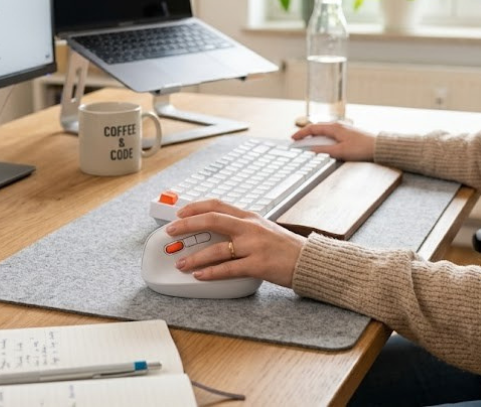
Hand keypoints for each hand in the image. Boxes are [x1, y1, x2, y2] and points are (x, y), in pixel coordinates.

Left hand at [165, 199, 305, 287]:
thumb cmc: (286, 247)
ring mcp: (254, 246)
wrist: (310, 261)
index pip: (218, 205)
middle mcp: (250, 228)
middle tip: (171, 231)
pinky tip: (200, 276)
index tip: (180, 212)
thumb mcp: (264, 229)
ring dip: (195, 256)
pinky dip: (211, 272)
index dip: (196, 207)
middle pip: (212, 219)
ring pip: (217, 248)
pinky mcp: (258, 265)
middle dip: (187, 224)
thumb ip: (243, 227)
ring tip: (181, 262)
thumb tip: (218, 229)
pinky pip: (229, 269)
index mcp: (250, 217)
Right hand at [292, 122, 376, 161]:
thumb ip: (325, 151)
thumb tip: (311, 151)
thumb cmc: (362, 147)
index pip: (313, 128)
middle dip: (306, 134)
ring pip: (324, 131)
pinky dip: (323, 138)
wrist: (379, 147)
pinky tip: (323, 145)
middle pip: (317, 128)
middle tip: (298, 141)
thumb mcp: (341, 151)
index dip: (301, 133)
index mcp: (334, 127)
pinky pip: (331, 134)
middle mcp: (338, 126)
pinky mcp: (348, 134)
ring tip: (308, 144)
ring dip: (314, 136)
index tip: (293, 138)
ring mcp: (343, 129)